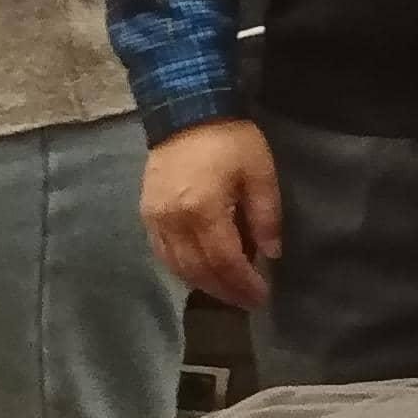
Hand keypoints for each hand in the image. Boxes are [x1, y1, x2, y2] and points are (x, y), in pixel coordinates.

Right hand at [142, 118, 280, 309]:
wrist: (186, 113)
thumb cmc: (231, 142)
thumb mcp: (260, 174)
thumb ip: (266, 216)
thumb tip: (272, 254)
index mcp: (203, 210)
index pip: (225, 260)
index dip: (243, 282)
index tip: (262, 296)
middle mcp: (173, 221)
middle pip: (199, 269)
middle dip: (225, 290)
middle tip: (248, 303)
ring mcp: (154, 219)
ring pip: (177, 266)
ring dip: (203, 284)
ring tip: (228, 293)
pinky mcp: (146, 214)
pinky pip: (163, 253)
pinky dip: (182, 269)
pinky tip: (200, 273)